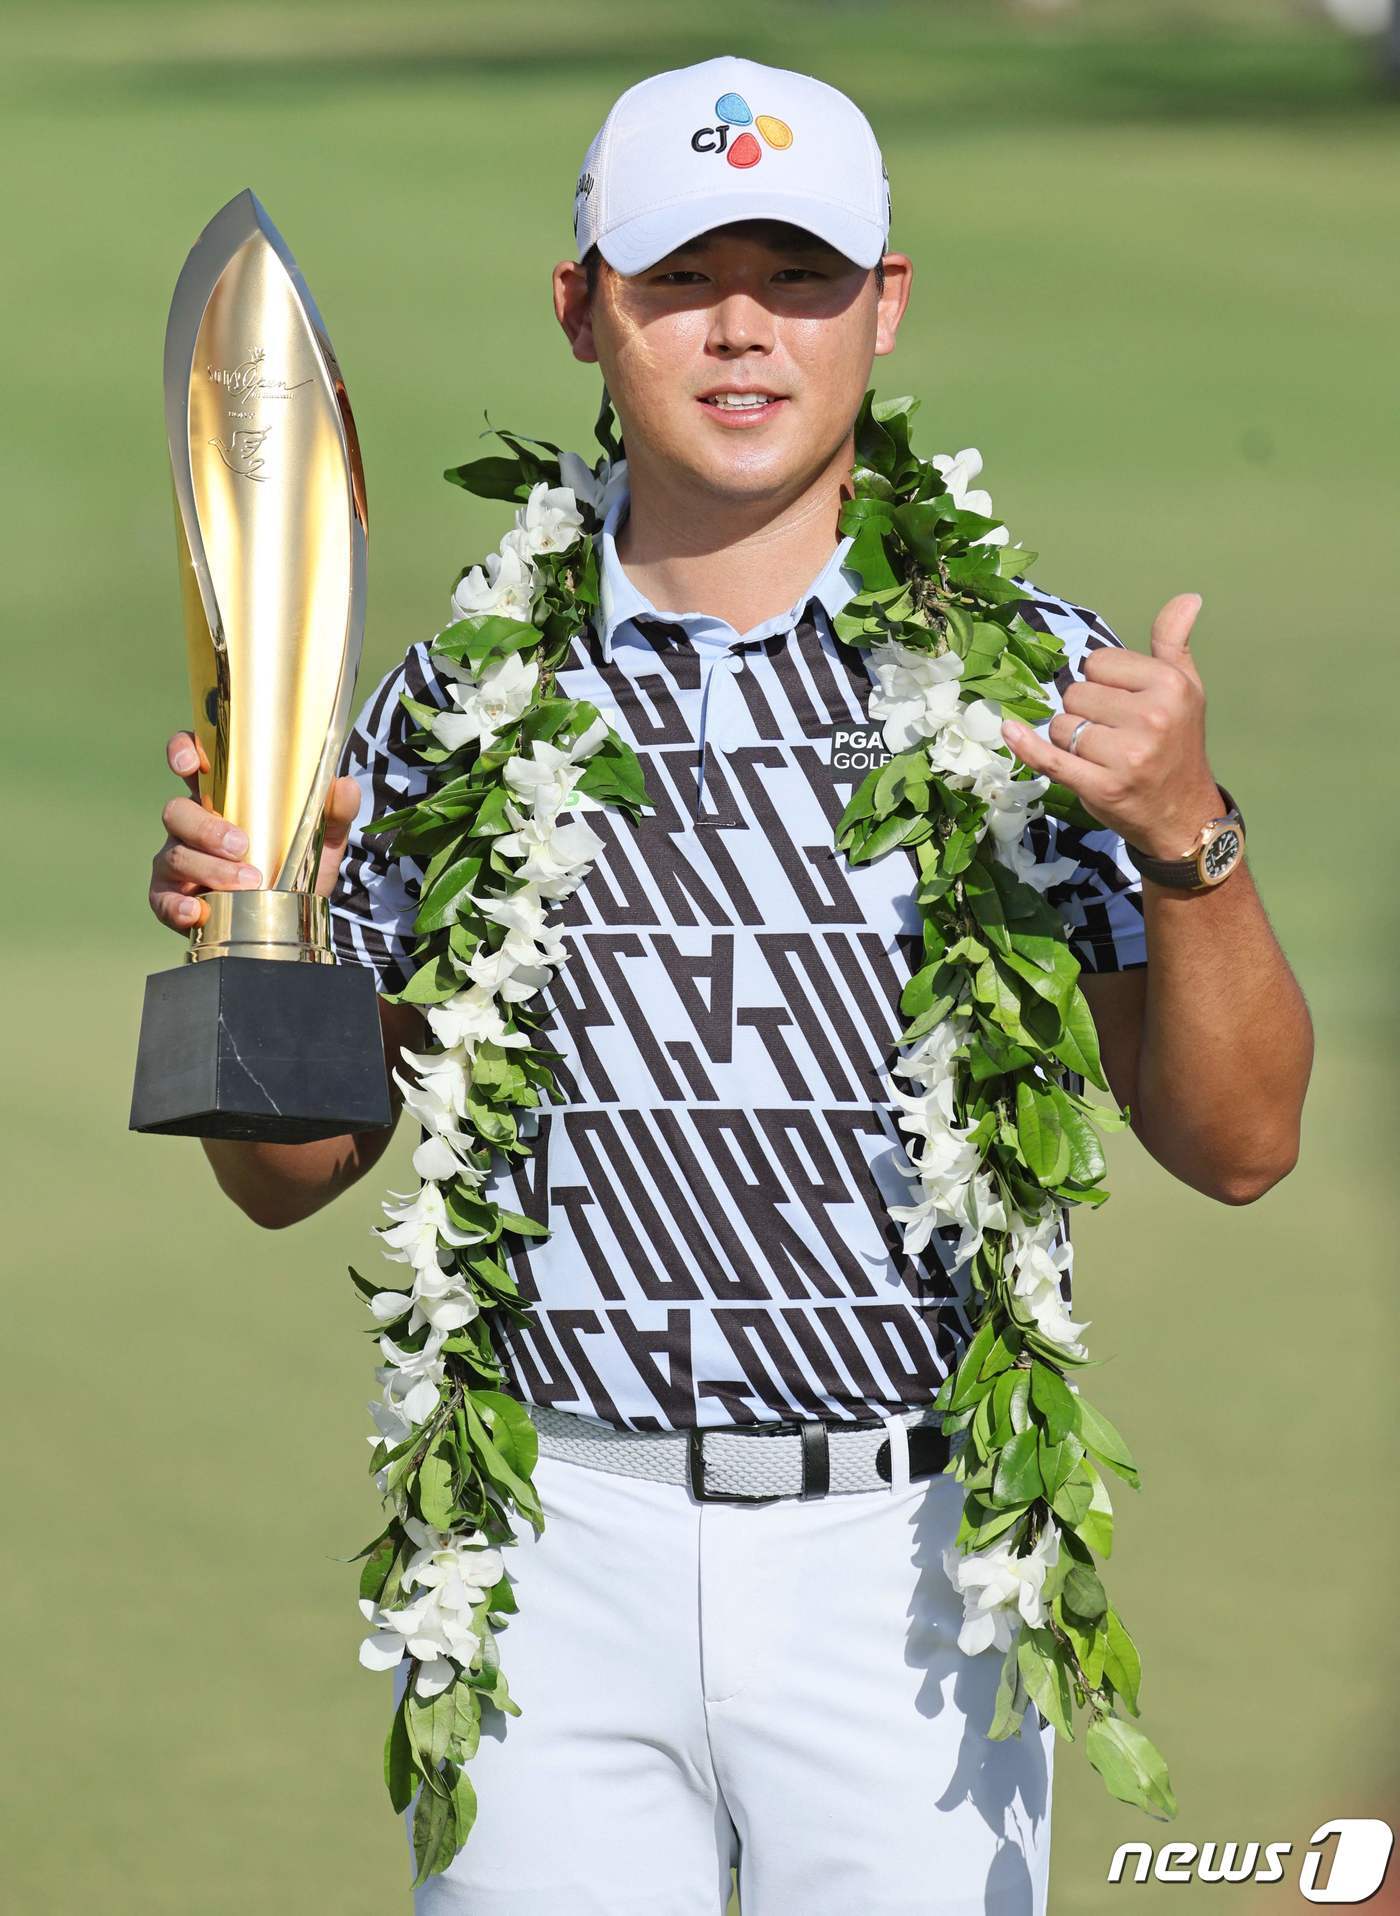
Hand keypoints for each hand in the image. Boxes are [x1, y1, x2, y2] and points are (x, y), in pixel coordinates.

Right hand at [148, 730, 361, 932]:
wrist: (293, 918)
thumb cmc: (294, 865)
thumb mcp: (320, 838)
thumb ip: (333, 812)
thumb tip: (344, 785)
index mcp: (219, 799)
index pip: (188, 762)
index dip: (181, 752)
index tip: (191, 763)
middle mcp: (191, 826)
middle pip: (177, 812)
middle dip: (206, 827)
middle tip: (243, 846)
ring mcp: (177, 861)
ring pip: (174, 855)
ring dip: (209, 868)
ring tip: (248, 882)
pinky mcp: (172, 898)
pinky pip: (162, 900)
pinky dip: (176, 907)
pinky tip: (197, 912)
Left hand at [999, 593, 1223, 858]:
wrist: (1184, 814)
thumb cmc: (1178, 745)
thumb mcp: (1186, 689)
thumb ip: (1173, 643)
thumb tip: (1189, 597)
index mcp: (1169, 685)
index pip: (1097, 662)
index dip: (1101, 681)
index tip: (1121, 702)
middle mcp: (1150, 717)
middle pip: (1075, 693)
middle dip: (1083, 711)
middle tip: (1112, 734)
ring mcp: (1126, 755)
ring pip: (1060, 725)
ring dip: (1068, 739)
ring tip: (1101, 754)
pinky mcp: (1102, 786)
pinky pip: (1050, 758)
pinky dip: (1026, 745)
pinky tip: (1011, 731)